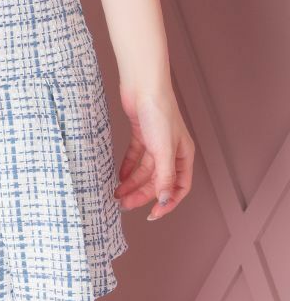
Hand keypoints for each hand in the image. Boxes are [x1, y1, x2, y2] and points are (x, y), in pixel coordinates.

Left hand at [113, 85, 195, 219]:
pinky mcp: (141, 134)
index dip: (166, 203)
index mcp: (184, 156)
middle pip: (157, 181)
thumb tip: (164, 200)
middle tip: (124, 205)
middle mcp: (171, 151)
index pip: (178, 187)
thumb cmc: (159, 113)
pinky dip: (127, 167)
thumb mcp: (164, 150)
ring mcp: (156, 142)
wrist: (143, 85)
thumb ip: (164, 177)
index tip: (151, 215)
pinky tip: (119, 176)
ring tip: (117, 194)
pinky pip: (135, 157)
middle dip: (142, 194)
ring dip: (132, 183)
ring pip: (144, 170)